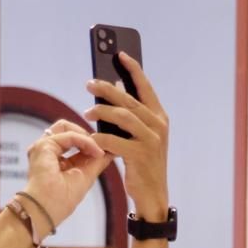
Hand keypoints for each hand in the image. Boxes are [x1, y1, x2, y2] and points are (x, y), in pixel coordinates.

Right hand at [18, 120, 110, 231]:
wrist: (47, 209)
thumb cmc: (61, 200)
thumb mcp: (86, 176)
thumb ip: (97, 161)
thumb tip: (110, 150)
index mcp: (55, 159)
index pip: (73, 141)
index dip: (90, 142)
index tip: (105, 149)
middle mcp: (47, 151)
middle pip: (67, 129)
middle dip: (87, 136)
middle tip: (101, 147)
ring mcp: (43, 147)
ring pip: (66, 127)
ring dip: (86, 136)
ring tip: (97, 150)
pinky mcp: (44, 145)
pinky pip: (69, 135)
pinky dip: (85, 141)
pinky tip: (94, 151)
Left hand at [86, 53, 169, 218]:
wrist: (153, 194)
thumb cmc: (143, 163)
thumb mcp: (142, 136)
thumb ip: (132, 116)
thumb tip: (111, 92)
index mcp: (160, 117)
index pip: (146, 87)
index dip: (133, 69)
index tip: (119, 54)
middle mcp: (158, 125)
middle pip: (129, 99)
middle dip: (107, 88)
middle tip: (89, 83)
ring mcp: (151, 140)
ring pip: (122, 116)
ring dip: (101, 112)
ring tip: (87, 112)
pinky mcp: (141, 155)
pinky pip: (115, 141)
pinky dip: (101, 138)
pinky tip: (92, 137)